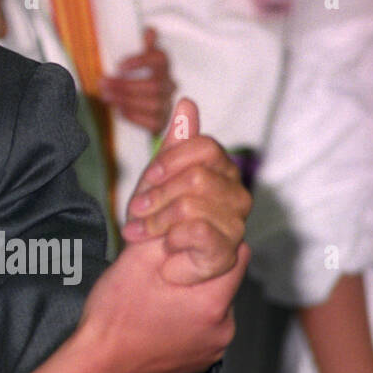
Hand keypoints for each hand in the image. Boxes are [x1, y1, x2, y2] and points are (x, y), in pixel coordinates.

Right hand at [79, 234, 248, 372]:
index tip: (184, 241)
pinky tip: (160, 316)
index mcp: (212, 302)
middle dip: (199, 267)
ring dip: (193, 294)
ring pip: (214, 304)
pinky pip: (205, 327)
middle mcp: (224, 329)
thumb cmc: (114, 314)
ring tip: (158, 295)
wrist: (99, 364)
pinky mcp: (203, 360)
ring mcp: (214, 348)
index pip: (237, 253)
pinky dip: (188, 318)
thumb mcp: (136, 259)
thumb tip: (189, 213)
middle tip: (164, 267)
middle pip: (224, 279)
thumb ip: (170, 232)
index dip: (211, 238)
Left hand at [102, 27, 173, 131]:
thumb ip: (143, 45)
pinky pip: (152, 121)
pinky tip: (119, 109)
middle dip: (126, 85)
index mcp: (163, 66)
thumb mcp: (138, 59)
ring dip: (126, 100)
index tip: (120, 65)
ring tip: (106, 95)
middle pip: (153, 85)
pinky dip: (133, 115)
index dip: (141, 61)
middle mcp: (169, 85)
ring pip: (152, 103)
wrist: (145, 105)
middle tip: (104, 83)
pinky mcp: (162, 121)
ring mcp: (167, 104)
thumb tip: (150, 30)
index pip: (159, 59)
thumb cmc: (138, 77)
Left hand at [121, 97, 250, 284]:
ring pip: (193, 205)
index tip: (150, 176)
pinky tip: (167, 250)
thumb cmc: (154, 221)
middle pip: (198, 177)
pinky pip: (197, 232)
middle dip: (157, 195)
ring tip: (140, 233)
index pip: (207, 148)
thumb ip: (176, 143)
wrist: (145, 269)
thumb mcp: (157, 178)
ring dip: (156, 221)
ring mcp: (236, 226)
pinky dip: (171, 240)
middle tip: (136, 212)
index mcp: (221, 173)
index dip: (172, 159)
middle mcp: (236, 196)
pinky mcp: (229, 254)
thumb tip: (187, 102)